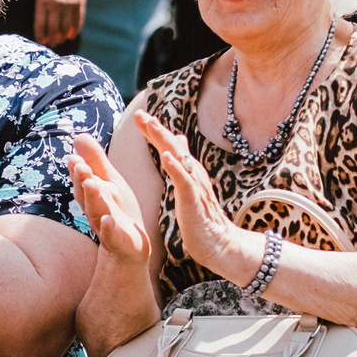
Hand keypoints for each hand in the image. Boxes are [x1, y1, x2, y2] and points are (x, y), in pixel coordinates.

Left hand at [33, 0, 86, 46]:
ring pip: (66, 28)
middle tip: (50, 45)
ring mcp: (69, 5)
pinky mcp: (80, 3)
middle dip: (52, 40)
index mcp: (42, 2)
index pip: (40, 25)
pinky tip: (71, 35)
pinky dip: (74, 30)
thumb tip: (44, 26)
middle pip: (53, 30)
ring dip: (62, 37)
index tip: (41, 42)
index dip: (40, 36)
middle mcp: (56, 5)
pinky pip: (77, 22)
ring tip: (60, 41)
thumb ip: (42, 7)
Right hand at [69, 135, 153, 270]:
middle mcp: (95, 209)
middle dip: (82, 180)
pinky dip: (107, 228)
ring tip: (91, 184)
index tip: (74, 156)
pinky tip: (108, 219)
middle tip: (80, 165)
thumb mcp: (110, 182)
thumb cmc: (118, 209)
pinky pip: (110, 235)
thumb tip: (78, 136)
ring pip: (95, 212)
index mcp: (93, 193)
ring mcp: (105, 226)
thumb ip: (96, 161)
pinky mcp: (118, 241)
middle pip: (85, 194)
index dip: (77, 169)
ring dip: (92, 198)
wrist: (130, 246)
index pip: (82, 180)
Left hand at [133, 111, 258, 284]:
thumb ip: (183, 162)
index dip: (155, 130)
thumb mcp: (189, 185)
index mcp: (188, 170)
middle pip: (173, 146)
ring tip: (151, 126)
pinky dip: (176, 167)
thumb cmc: (201, 216)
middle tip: (140, 114)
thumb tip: (178, 139)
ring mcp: (195, 185)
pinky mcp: (195, 200)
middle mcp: (193, 173)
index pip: (170, 146)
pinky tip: (165, 157)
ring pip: (179, 158)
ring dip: (164, 141)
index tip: (138, 115)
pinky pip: (184, 181)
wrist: (218, 243)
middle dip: (156, 129)